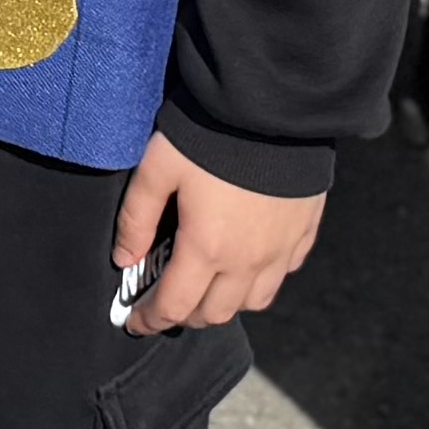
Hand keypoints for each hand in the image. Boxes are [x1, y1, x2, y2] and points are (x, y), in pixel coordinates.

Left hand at [111, 133, 322, 334]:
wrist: (274, 106)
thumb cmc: (210, 134)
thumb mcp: (159, 167)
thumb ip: (136, 217)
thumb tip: (123, 258)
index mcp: (207, 248)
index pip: (174, 307)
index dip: (150, 320)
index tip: (136, 322)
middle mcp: (248, 260)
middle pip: (215, 313)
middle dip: (186, 315)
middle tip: (168, 300)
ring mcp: (281, 249)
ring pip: (254, 301)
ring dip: (227, 303)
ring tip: (209, 284)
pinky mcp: (304, 230)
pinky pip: (284, 272)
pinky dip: (263, 278)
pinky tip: (250, 259)